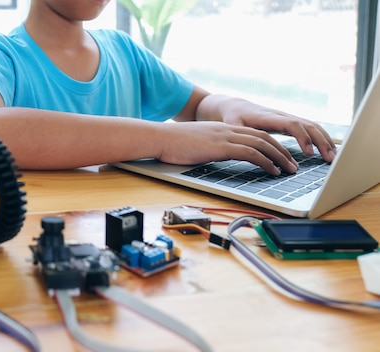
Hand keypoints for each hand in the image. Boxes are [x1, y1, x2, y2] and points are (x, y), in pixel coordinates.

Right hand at [157, 121, 298, 174]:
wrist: (159, 138)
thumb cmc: (171, 145)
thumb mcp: (195, 145)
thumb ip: (209, 148)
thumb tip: (213, 157)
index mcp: (221, 129)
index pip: (253, 133)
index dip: (271, 144)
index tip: (280, 155)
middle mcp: (227, 130)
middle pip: (263, 137)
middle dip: (282, 150)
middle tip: (292, 163)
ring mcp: (224, 136)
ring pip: (262, 144)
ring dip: (279, 157)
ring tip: (289, 169)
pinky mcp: (221, 146)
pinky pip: (251, 153)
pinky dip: (266, 161)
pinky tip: (272, 170)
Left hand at [213, 96, 337, 162]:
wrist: (236, 107)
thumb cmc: (233, 118)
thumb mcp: (233, 126)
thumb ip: (242, 135)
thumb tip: (251, 149)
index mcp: (270, 117)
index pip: (293, 124)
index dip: (303, 138)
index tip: (308, 153)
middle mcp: (283, 116)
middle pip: (308, 125)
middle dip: (321, 142)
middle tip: (328, 160)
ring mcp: (288, 119)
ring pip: (312, 126)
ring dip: (324, 141)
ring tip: (331, 158)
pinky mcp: (290, 123)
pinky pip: (309, 129)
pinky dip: (320, 139)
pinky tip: (326, 152)